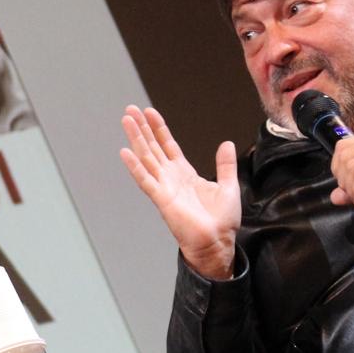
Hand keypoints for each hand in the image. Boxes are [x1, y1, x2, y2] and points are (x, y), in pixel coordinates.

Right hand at [120, 105, 240, 278]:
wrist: (218, 243)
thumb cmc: (222, 222)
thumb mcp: (228, 186)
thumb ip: (225, 165)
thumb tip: (227, 144)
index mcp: (185, 173)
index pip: (168, 145)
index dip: (158, 128)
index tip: (149, 112)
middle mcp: (171, 178)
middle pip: (153, 147)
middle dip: (142, 128)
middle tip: (130, 109)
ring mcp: (164, 187)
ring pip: (146, 158)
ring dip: (136, 139)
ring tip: (126, 121)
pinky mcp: (162, 200)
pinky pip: (146, 180)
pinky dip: (135, 167)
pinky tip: (125, 152)